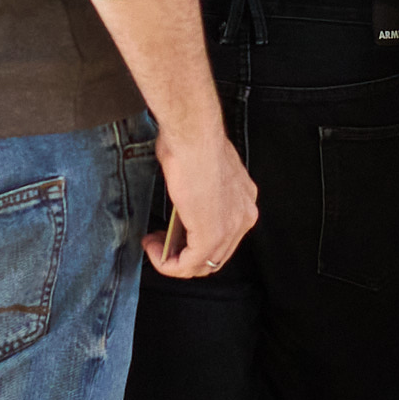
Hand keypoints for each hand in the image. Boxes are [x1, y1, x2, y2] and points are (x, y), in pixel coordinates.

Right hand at [143, 126, 257, 278]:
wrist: (193, 135)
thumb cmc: (193, 140)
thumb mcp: (201, 170)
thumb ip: (200, 193)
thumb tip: (184, 205)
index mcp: (244, 199)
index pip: (224, 238)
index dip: (195, 242)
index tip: (170, 234)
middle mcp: (245, 215)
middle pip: (215, 255)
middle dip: (183, 255)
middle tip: (159, 244)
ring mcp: (231, 227)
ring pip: (203, 264)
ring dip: (173, 261)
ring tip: (153, 246)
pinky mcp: (211, 235)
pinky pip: (188, 264)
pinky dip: (167, 264)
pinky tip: (153, 248)